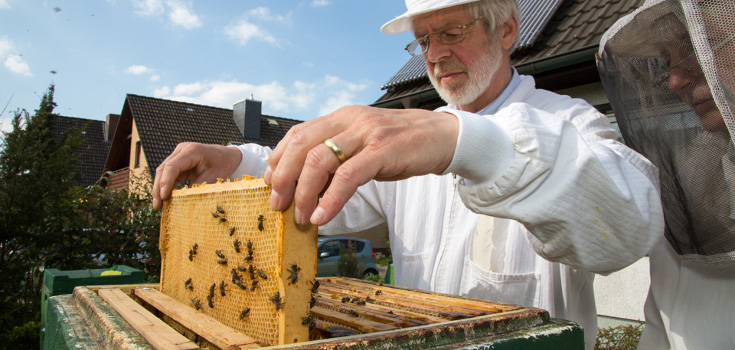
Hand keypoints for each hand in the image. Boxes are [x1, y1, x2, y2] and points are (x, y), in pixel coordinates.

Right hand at [152, 142, 241, 209]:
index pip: (172, 166)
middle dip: (158, 188)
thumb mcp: (214, 177)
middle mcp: (182, 150)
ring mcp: (179, 155)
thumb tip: (182, 201)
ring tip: (158, 205)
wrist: (227, 156)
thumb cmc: (223, 165)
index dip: (165, 182)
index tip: (163, 197)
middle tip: (157, 205)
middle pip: (163, 169)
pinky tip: (165, 199)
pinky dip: (167, 187)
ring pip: (163, 172)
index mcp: (192, 151)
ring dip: (160, 188)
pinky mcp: (179, 162)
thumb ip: (198, 187)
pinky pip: (169, 175)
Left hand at [264, 105, 458, 225]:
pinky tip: (322, 215)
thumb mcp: (364, 144)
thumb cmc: (401, 145)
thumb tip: (308, 183)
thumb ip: (338, 155)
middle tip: (277, 204)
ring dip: (304, 192)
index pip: (298, 133)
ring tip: (300, 215)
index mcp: (341, 117)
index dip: (279, 159)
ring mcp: (367, 133)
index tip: (270, 184)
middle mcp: (350, 120)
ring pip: (320, 160)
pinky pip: (348, 176)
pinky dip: (330, 199)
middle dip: (283, 177)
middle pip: (302, 145)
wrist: (443, 137)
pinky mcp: (383, 150)